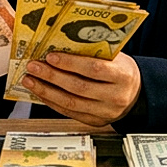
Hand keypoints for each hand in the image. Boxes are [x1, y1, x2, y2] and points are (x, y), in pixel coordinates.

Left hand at [22, 52, 141, 126]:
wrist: (136, 94)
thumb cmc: (121, 70)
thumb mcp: (115, 57)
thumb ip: (93, 53)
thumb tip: (60, 45)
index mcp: (123, 76)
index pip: (94, 69)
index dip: (71, 63)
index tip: (50, 56)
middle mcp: (115, 96)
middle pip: (79, 87)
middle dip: (52, 76)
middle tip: (33, 66)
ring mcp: (105, 112)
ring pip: (71, 103)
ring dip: (47, 91)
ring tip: (30, 80)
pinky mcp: (95, 122)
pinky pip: (70, 113)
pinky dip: (52, 102)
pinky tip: (40, 92)